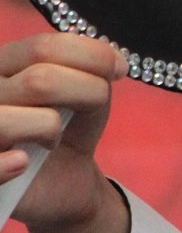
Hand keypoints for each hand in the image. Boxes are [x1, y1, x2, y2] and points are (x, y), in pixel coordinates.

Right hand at [0, 32, 130, 232]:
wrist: (62, 184)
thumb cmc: (70, 131)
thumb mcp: (89, 94)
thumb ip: (93, 69)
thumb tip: (110, 58)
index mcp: (5, 64)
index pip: (42, 47)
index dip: (91, 56)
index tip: (119, 71)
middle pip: (38, 81)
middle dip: (85, 92)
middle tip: (95, 106)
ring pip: (10, 119)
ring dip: (47, 129)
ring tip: (51, 139)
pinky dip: (10, 164)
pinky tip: (23, 163)